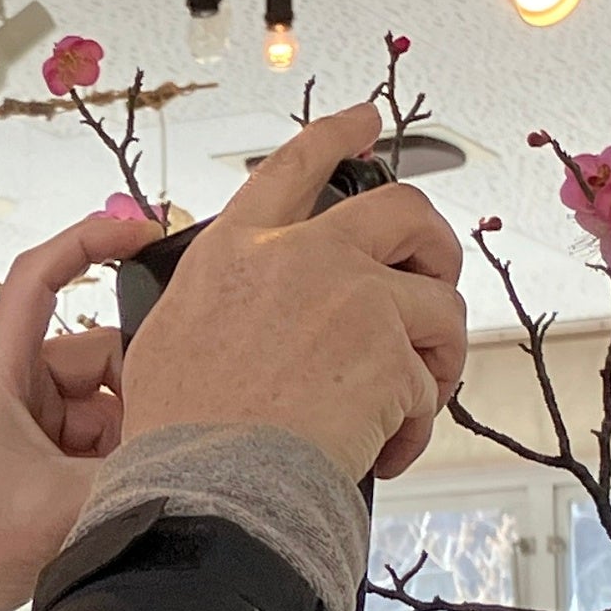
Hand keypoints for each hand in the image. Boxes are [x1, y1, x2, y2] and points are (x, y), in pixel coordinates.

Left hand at [0, 212, 162, 610]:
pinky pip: (88, 440)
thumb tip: (199, 454)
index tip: (147, 232)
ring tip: (122, 492)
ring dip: (124, 442)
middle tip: (160, 444)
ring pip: (102, 405)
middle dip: (136, 396)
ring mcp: (20, 423)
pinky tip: (115, 504)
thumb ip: (135, 473)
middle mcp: (10, 386)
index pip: (42, 275)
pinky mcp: (28, 457)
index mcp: (0, 372)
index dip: (93, 240)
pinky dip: (109, 466)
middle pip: (97, 356)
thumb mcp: (61, 508)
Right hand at [115, 102, 467, 480]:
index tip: (366, 121)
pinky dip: (414, 425)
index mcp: (238, 249)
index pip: (294, 164)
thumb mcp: (171, 338)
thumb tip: (246, 311)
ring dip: (436, 356)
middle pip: (404, 210)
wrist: (207, 489)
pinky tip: (382, 451)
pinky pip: (431, 386)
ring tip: (407, 402)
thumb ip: (218, 301)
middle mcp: (300, 255)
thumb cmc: (180, 434)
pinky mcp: (393, 353)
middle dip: (435, 245)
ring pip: (440, 305)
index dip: (337, 134)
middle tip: (433, 280)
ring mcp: (354, 299)